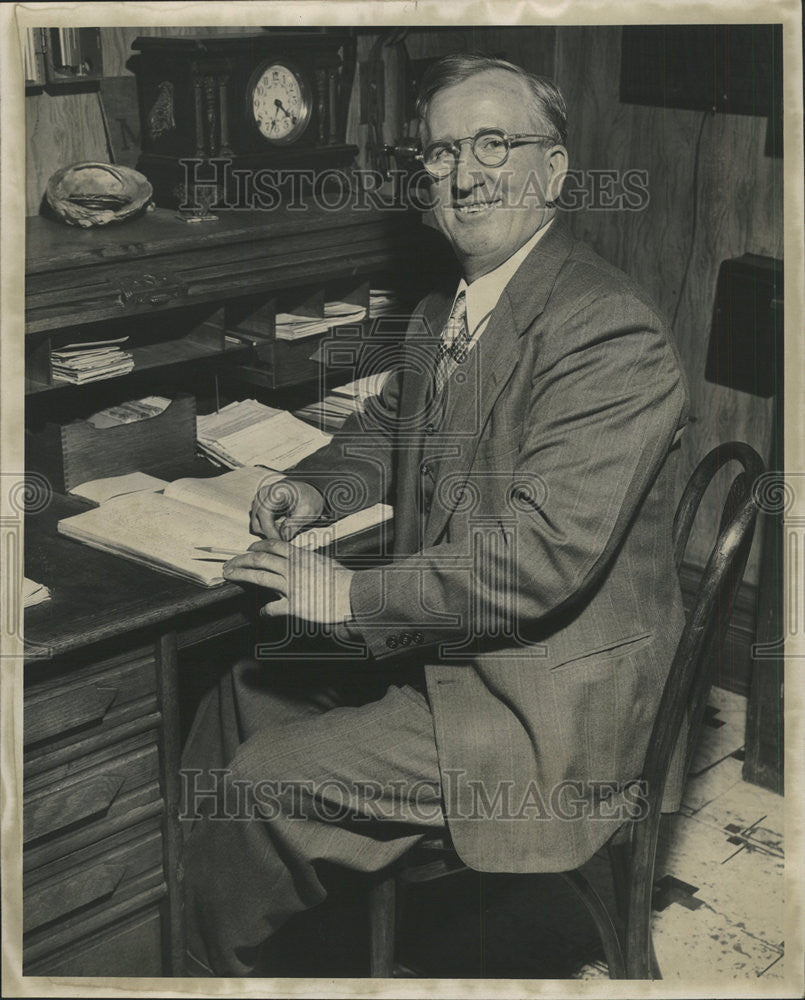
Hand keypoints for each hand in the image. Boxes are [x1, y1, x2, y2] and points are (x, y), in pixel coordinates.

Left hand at [223, 538, 354, 622]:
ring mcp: (292, 586)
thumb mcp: (322, 563)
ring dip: (241, 575)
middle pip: (259, 559)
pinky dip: (265, 610)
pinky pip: (273, 607)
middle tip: (229, 564)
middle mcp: (293, 568)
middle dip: (240, 560)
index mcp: (300, 556)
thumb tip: (293, 564)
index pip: (272, 545)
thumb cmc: (342, 580)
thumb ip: (305, 563)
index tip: (248, 551)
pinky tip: (262, 613)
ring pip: (259, 576)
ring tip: (230, 576)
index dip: (256, 547)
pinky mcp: (294, 605)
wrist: (354, 594)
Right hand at [250, 479, 324, 540]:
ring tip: (285, 530)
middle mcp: (262, 495)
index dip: (271, 531)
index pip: (264, 514)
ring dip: (269, 532)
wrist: (310, 492)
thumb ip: (294, 524)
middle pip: (257, 522)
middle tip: (285, 536)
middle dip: (270, 533)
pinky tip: (281, 527)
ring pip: (256, 525)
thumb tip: (283, 537)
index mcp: (273, 492)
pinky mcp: (259, 507)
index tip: (282, 540)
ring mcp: (259, 502)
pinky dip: (268, 529)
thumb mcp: (307, 511)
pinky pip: (258, 524)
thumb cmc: (309, 498)